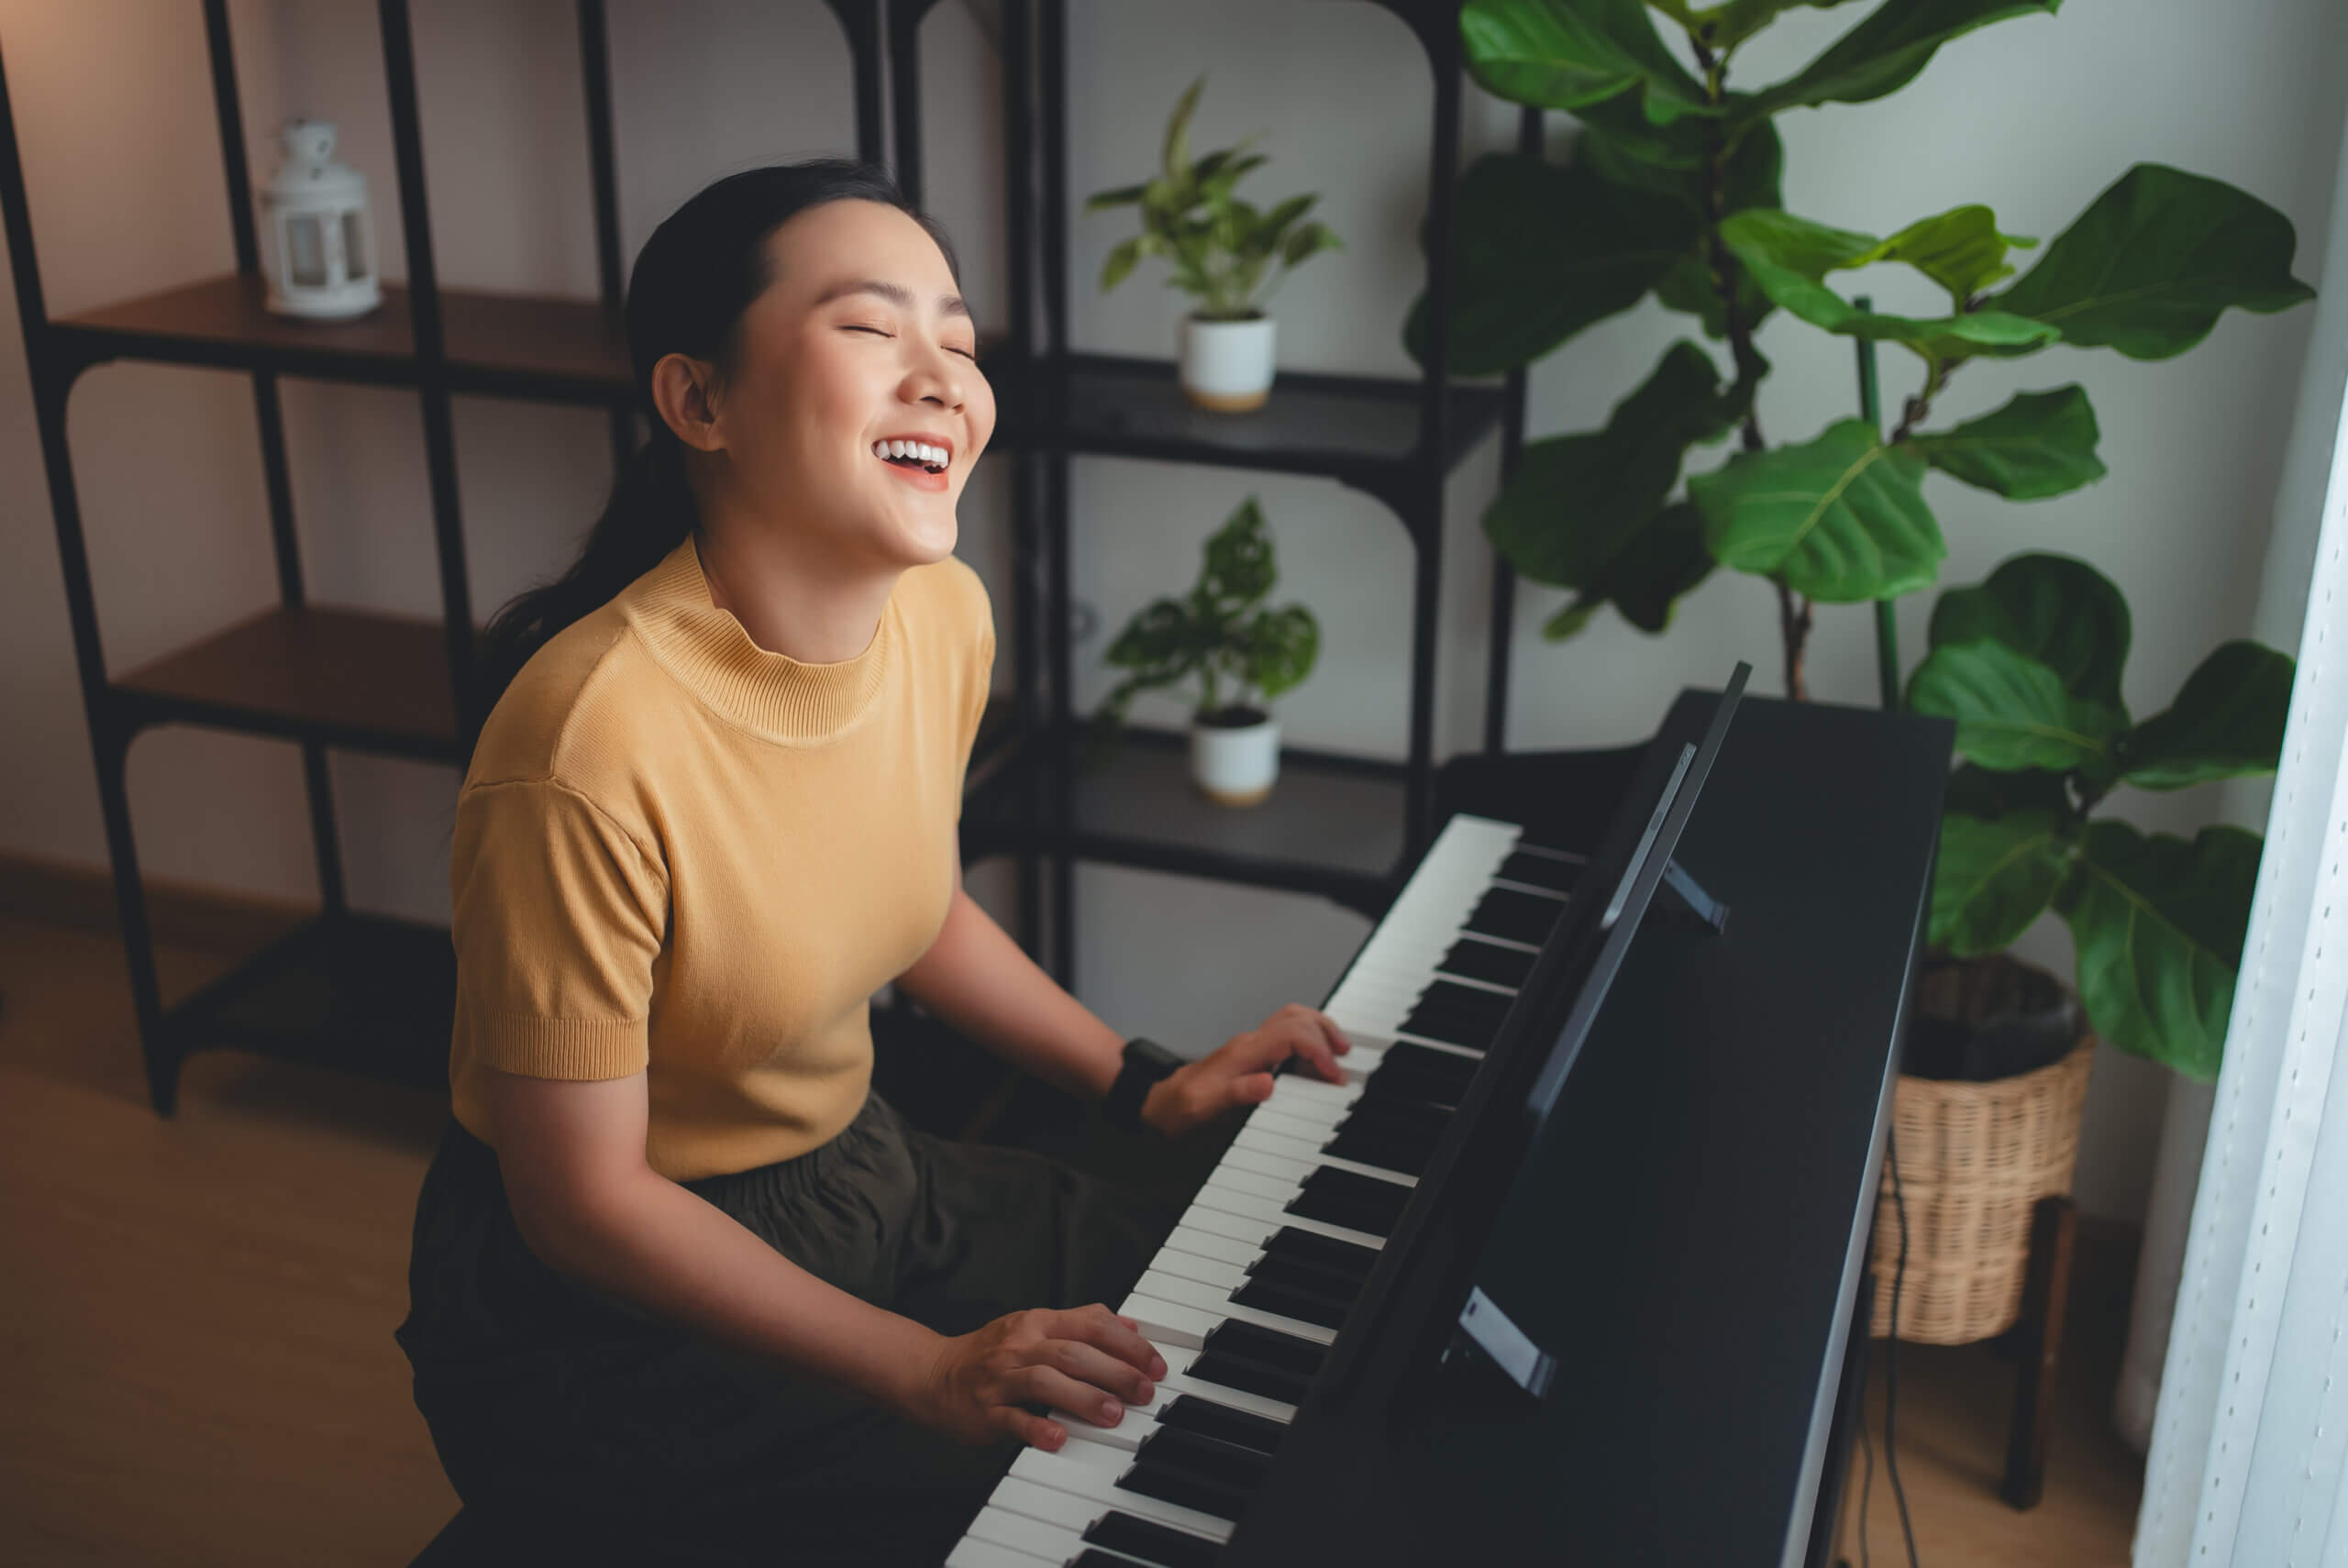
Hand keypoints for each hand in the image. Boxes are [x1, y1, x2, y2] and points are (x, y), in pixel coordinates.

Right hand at [912, 1303, 1166, 1450]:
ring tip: (1114, 1414)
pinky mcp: (985, 1411)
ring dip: (1084, 1398)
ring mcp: (1000, 1378)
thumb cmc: (992, 1354)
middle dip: (1115, 1372)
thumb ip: (1082, 1322)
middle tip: (1145, 1392)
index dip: (1128, 1344)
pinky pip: (1012, 1419)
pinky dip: (1037, 1428)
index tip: (1155, 1364)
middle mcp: (1020, 1345)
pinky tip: (1060, 1438)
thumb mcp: (1036, 1326)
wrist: (933, 1375)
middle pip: (1073, 1353)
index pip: (1091, 1325)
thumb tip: (1131, 1325)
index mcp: (1038, 1322)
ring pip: (1045, 1382)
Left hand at [1141, 1003, 1351, 1138]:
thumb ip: (1237, 1093)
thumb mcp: (1204, 1107)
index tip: (1333, 1074)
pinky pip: (1284, 1035)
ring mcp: (1249, 1047)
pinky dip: (1307, 1039)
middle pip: (1295, 1018)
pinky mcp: (1250, 1055)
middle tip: (1344, 1055)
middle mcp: (1248, 1044)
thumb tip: (1269, 1083)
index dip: (1318, 1051)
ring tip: (1338, 1050)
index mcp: (1243, 1054)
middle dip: (1325, 1032)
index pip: (1291, 1036)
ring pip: (1291, 1020)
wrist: (1158, 1103)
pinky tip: (1314, 1058)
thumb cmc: (1179, 1107)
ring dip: (1318, 1031)